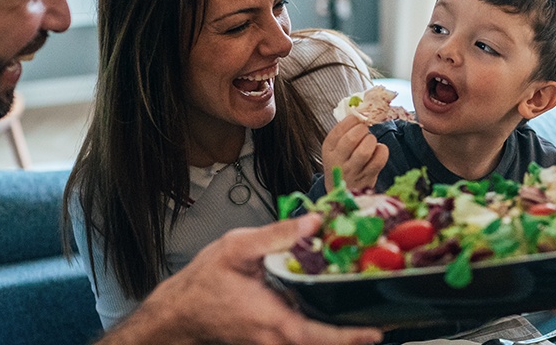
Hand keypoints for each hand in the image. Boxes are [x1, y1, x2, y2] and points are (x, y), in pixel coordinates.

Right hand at [100, 214, 382, 344]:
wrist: (178, 313)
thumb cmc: (203, 284)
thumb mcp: (237, 247)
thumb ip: (278, 235)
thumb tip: (316, 222)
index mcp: (273, 319)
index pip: (321, 336)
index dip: (351, 337)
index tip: (376, 331)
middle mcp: (276, 340)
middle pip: (323, 343)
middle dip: (351, 333)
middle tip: (377, 314)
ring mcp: (272, 344)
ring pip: (312, 343)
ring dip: (335, 332)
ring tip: (358, 313)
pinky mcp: (269, 342)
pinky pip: (300, 339)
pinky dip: (318, 329)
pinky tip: (325, 309)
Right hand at [322, 114, 387, 191]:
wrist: (340, 192)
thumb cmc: (340, 163)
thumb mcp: (334, 148)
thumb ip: (344, 131)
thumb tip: (361, 111)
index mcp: (328, 149)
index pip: (338, 130)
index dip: (352, 120)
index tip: (357, 120)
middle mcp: (338, 161)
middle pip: (351, 139)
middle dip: (362, 129)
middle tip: (364, 131)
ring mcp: (353, 171)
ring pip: (365, 150)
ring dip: (371, 140)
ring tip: (370, 142)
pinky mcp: (368, 177)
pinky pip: (379, 160)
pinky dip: (382, 150)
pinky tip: (378, 151)